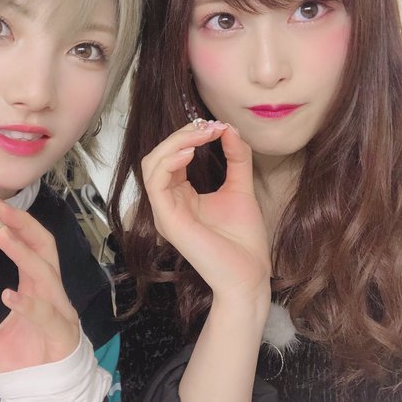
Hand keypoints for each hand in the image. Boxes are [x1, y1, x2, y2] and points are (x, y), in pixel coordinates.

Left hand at [0, 201, 79, 374]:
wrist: (45, 384)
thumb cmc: (21, 356)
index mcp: (35, 282)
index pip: (30, 242)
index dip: (15, 223)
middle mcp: (49, 288)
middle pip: (44, 244)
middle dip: (24, 223)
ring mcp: (58, 307)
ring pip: (46, 270)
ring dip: (25, 252)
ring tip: (3, 236)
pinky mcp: (61, 329)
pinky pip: (45, 312)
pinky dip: (28, 302)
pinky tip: (9, 295)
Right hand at [141, 120, 270, 303]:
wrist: (249, 275)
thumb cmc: (243, 240)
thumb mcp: (241, 189)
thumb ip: (236, 159)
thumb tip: (229, 129)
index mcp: (181, 196)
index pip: (172, 157)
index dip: (189, 136)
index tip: (217, 126)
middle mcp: (168, 202)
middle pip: (158, 156)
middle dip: (181, 134)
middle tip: (208, 126)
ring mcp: (165, 211)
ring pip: (152, 165)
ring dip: (175, 143)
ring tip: (203, 134)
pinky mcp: (167, 219)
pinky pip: (156, 183)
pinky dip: (170, 161)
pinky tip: (191, 152)